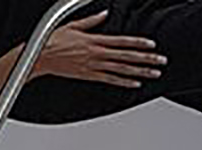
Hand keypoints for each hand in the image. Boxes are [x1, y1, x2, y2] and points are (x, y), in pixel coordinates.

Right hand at [33, 12, 165, 86]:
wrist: (39, 58)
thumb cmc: (53, 42)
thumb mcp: (74, 26)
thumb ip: (92, 21)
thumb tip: (104, 13)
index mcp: (95, 41)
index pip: (123, 42)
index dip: (139, 44)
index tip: (152, 46)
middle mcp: (97, 55)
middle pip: (127, 57)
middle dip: (146, 60)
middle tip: (161, 62)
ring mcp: (93, 67)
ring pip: (121, 70)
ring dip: (139, 72)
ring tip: (153, 74)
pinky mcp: (88, 76)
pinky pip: (109, 80)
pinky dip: (123, 82)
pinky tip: (134, 83)